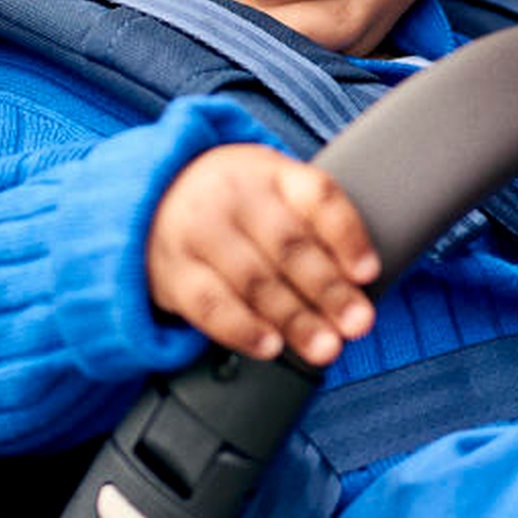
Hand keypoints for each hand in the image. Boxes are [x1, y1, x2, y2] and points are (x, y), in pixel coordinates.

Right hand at [149, 145, 380, 366]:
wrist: (148, 198)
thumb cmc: (233, 204)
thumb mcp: (271, 188)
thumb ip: (310, 222)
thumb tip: (359, 281)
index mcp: (270, 171)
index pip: (317, 196)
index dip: (347, 235)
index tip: (368, 272)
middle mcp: (234, 196)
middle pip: (288, 245)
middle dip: (328, 290)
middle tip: (357, 324)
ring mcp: (198, 231)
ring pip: (253, 280)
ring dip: (294, 318)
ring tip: (324, 346)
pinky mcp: (173, 270)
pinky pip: (210, 304)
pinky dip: (242, 329)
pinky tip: (270, 346)